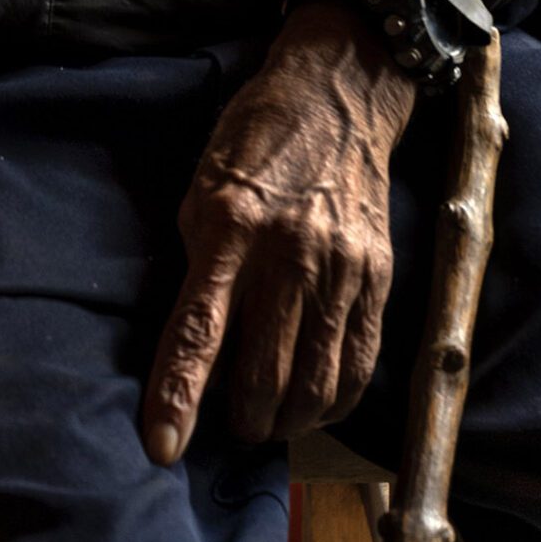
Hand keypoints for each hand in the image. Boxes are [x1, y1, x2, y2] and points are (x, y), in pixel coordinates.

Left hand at [141, 0, 414, 462]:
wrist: (337, 94)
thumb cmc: (256, 140)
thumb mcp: (204, 187)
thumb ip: (201, 265)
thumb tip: (199, 345)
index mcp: (231, 225)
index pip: (199, 330)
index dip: (178, 395)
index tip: (161, 447)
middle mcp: (289, 252)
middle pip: (262, 373)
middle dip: (239, 418)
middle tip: (228, 424)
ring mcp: (341, 267)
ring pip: (315, 383)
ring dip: (286, 421)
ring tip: (268, 422)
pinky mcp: (379, 276)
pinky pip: (360, 365)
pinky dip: (335, 402)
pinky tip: (316, 405)